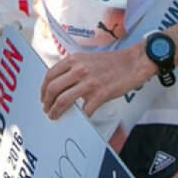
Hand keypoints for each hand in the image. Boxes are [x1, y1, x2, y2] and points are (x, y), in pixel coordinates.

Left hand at [40, 47, 155, 120]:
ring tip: (55, 116)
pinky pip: (83, 111)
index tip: (43, 98)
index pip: (50, 75)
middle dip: (46, 103)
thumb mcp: (87, 58)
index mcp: (74, 60)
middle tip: (47, 110)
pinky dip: (79, 118)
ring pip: (62, 101)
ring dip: (55, 112)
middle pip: (52, 89)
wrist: (133, 62)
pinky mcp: (100, 94)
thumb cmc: (112, 62)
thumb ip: (73, 68)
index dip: (43, 89)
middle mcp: (78, 70)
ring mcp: (88, 82)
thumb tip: (61, 84)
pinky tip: (78, 119)